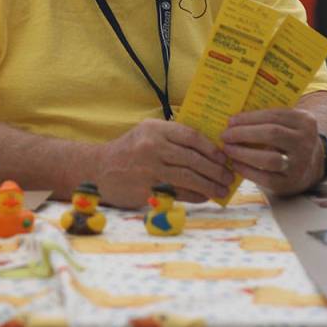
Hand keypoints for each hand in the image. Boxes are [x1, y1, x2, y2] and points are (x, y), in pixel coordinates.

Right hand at [93, 119, 234, 208]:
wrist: (97, 169)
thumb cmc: (128, 150)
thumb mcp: (147, 132)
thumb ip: (172, 136)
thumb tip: (210, 148)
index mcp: (155, 129)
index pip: (192, 136)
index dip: (212, 148)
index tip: (225, 157)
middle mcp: (152, 147)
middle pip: (193, 159)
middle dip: (216, 170)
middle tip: (228, 177)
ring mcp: (149, 169)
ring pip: (188, 178)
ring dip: (209, 185)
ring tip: (222, 190)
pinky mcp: (146, 190)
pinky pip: (178, 193)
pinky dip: (195, 196)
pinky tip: (204, 197)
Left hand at [219, 107, 324, 195]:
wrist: (308, 166)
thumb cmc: (287, 139)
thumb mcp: (286, 124)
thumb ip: (267, 118)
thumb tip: (234, 117)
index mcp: (305, 121)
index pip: (274, 115)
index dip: (249, 118)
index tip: (231, 121)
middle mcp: (306, 142)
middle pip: (272, 134)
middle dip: (244, 134)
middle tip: (225, 135)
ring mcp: (300, 164)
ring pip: (269, 158)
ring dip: (243, 153)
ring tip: (228, 149)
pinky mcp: (290, 182)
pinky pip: (266, 178)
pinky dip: (247, 170)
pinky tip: (235, 164)